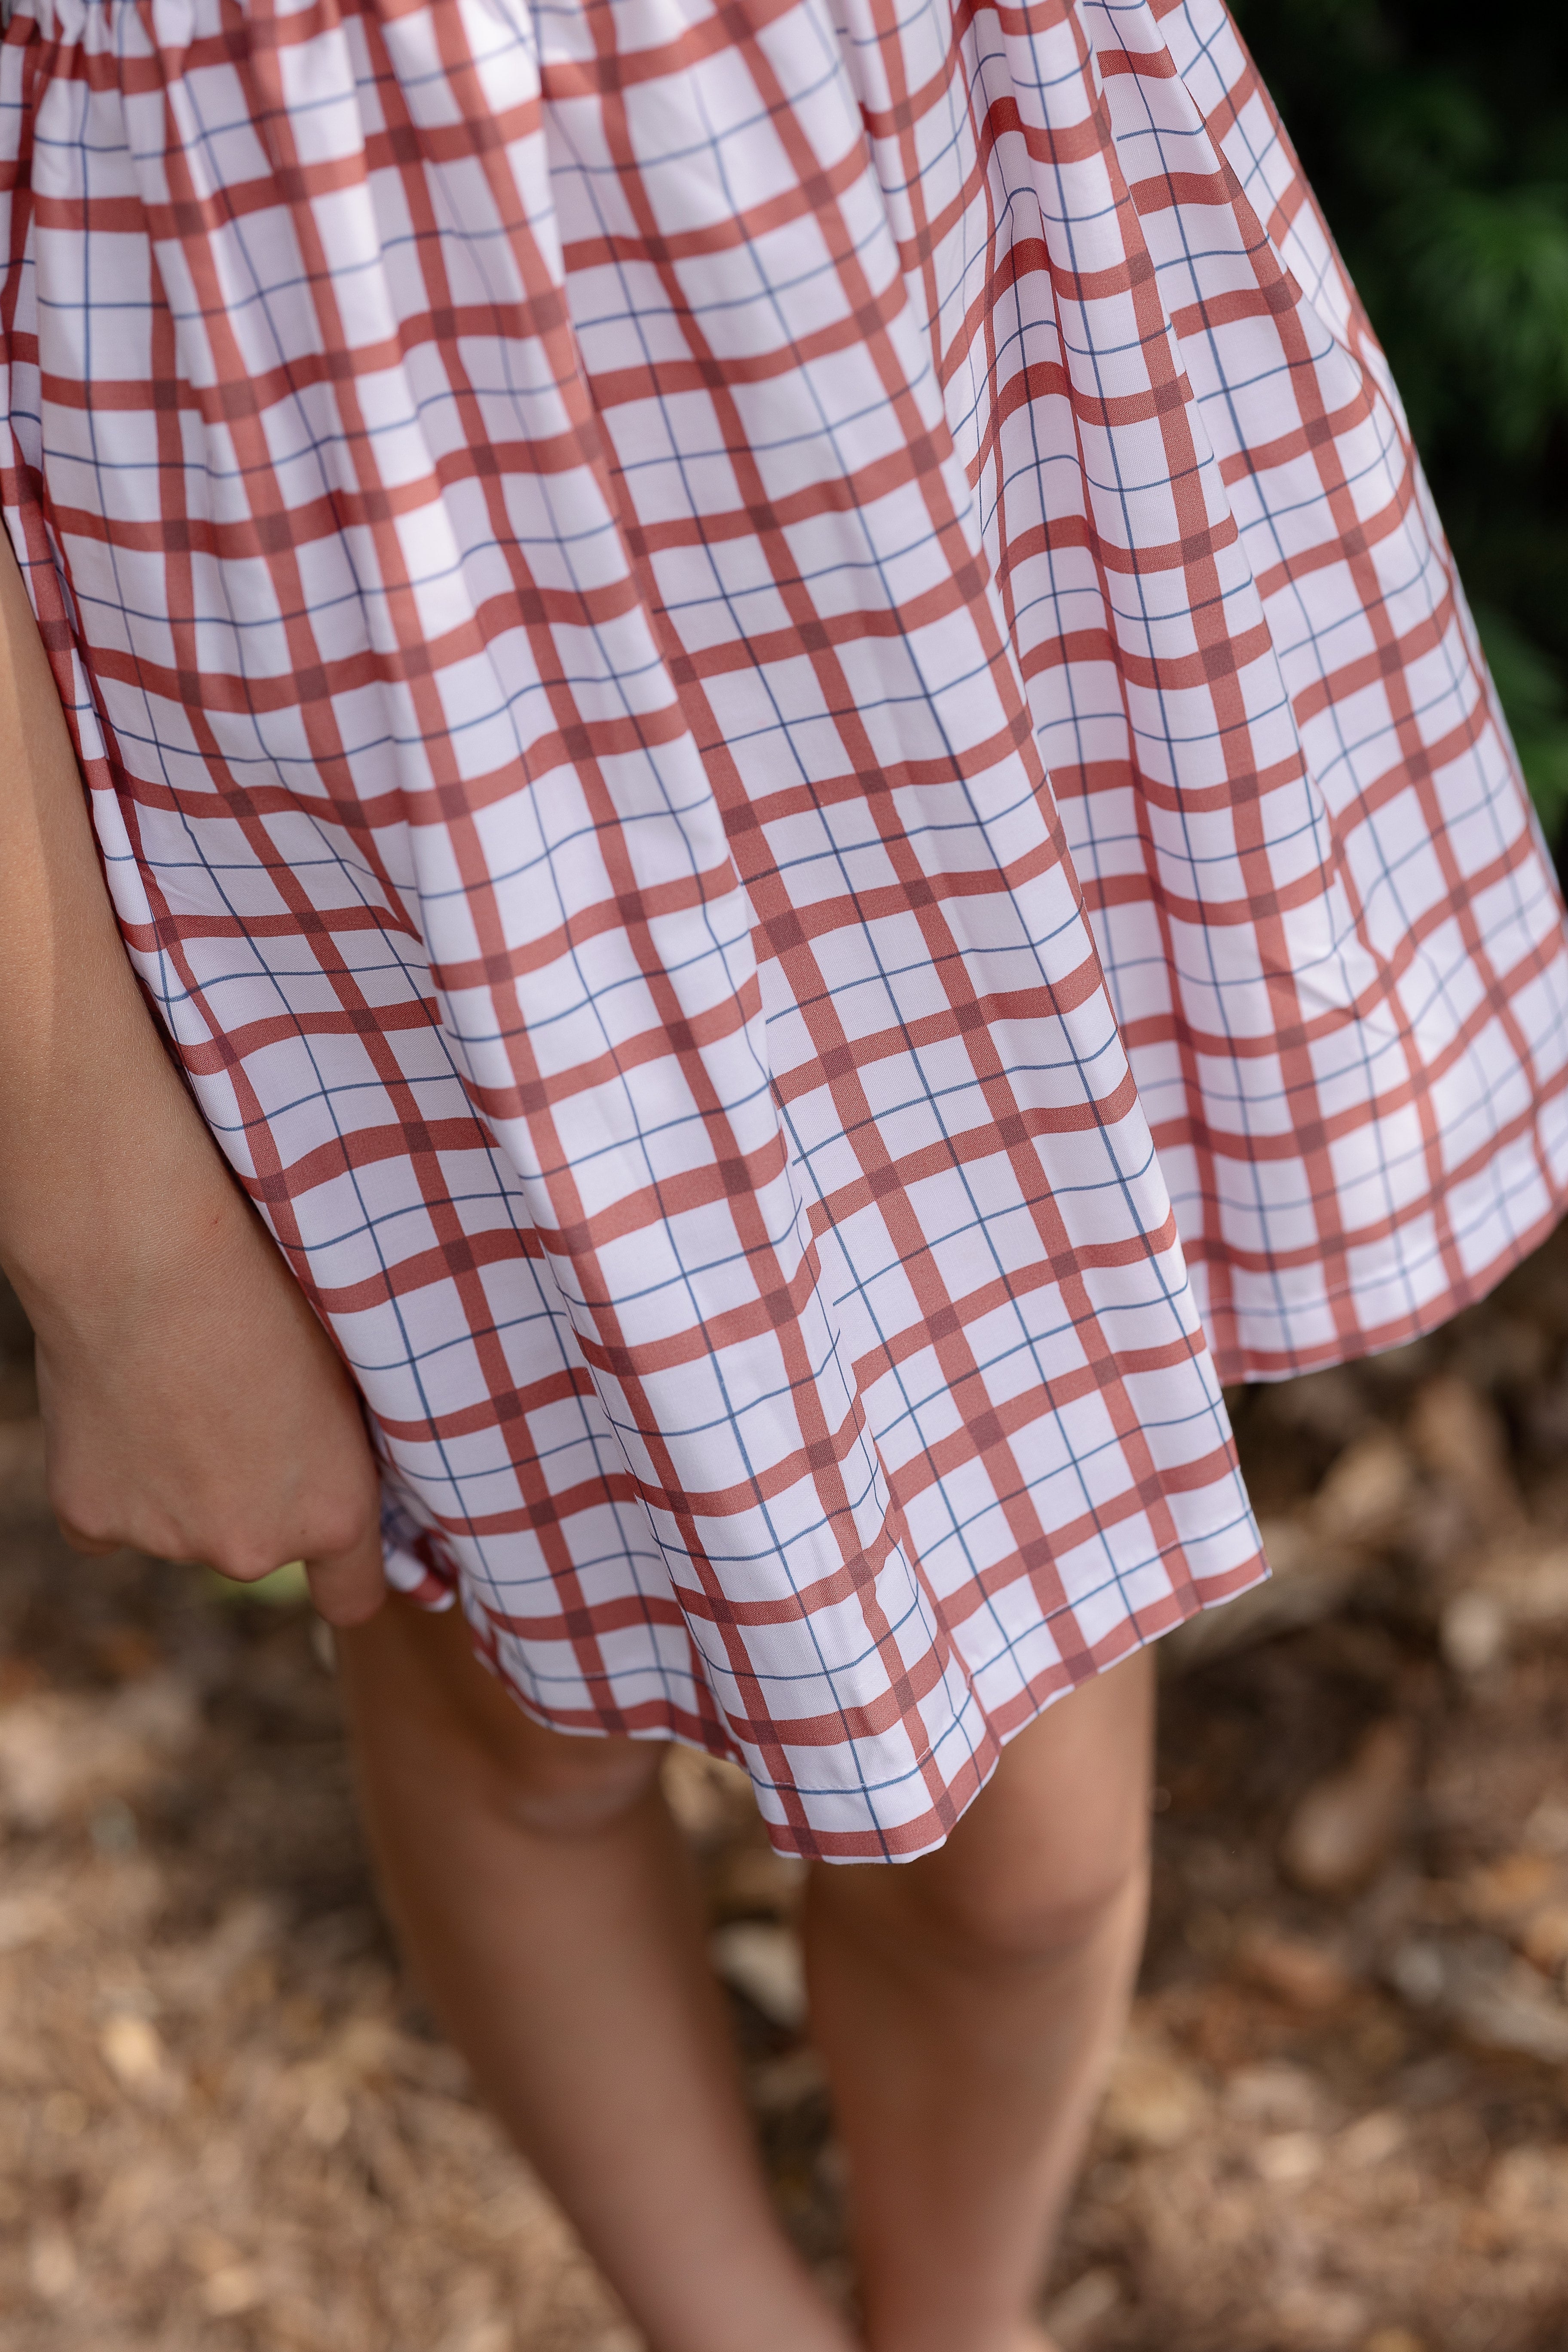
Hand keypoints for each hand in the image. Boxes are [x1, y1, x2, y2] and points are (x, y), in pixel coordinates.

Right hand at [27, 1179, 386, 1629]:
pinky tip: (122, 1406)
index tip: (331, 1539)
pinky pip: (110, 1518)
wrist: (145, 1255)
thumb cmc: (264, 1284)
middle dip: (250, 1495)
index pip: (351, 1597)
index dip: (342, 1567)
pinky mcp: (88, 1520)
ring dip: (179, 1479)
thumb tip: (336, 1471)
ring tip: (175, 1386)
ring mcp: (164, 1540)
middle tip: (234, 1403)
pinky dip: (115, 1478)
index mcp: (333, 1513)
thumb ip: (341, 1448)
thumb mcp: (344, 1371)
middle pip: (255, 1546)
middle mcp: (251, 1548)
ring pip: (178, 1525)